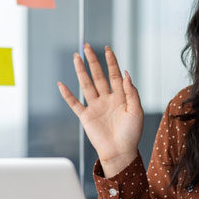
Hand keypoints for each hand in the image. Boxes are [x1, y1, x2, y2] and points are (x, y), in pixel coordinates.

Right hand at [58, 44, 143, 176]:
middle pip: (98, 75)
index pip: (115, 75)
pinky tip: (61, 84)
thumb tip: (126, 73)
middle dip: (93, 61)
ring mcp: (95, 107)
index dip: (111, 62)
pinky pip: (74, 103)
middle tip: (87, 46)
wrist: (120, 152)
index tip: (107, 48)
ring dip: (81, 71)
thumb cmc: (131, 134)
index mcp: (120, 97)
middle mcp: (107, 99)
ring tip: (76, 57)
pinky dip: (67, 94)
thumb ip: (131, 92)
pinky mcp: (86, 117)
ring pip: (86, 85)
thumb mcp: (136, 111)